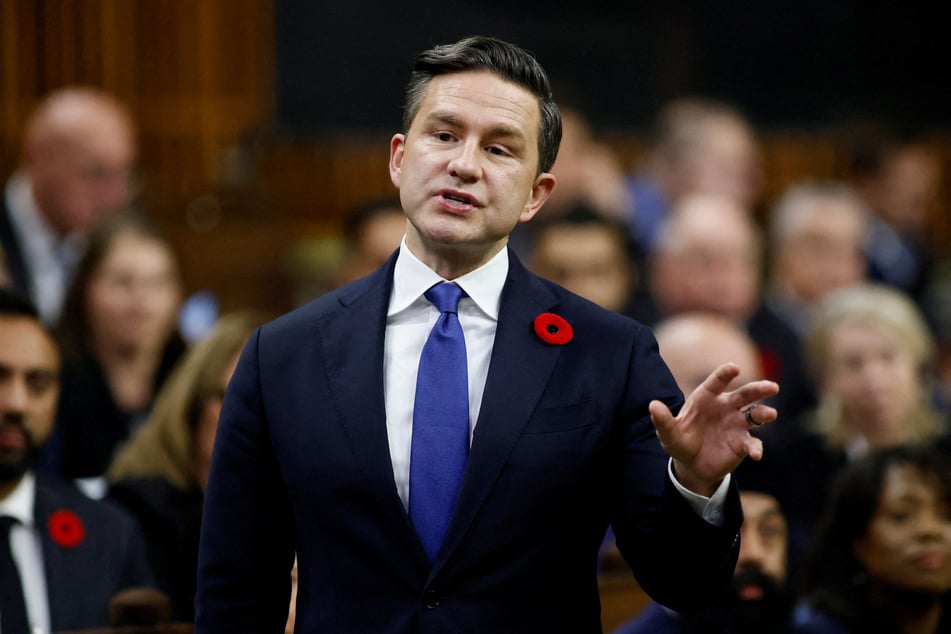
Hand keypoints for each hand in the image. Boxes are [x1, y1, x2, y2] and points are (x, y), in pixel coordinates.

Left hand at [649, 363, 778, 495]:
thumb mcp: (668, 433)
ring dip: (764, 413)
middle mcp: (726, 407)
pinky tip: (755, 454)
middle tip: (772, 387)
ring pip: (756, 414)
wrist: (691, 465)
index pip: (718, 382)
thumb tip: (652, 405)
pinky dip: (756, 448)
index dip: (726, 374)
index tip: (734, 367)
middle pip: (745, 394)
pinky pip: (753, 443)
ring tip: (770, 415)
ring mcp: (737, 424)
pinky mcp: (743, 443)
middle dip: (759, 389)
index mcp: (707, 398)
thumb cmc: (680, 441)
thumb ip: (662, 420)